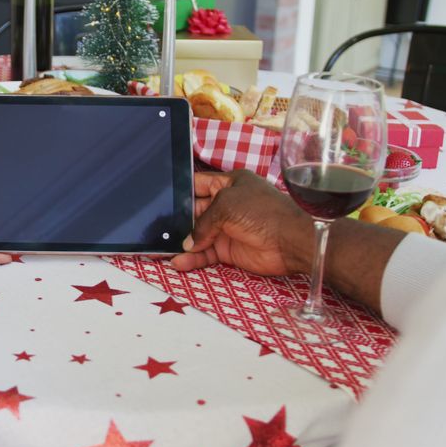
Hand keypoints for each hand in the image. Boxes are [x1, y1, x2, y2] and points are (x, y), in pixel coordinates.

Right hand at [170, 170, 311, 273]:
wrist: (290, 241)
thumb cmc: (262, 213)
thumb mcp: (227, 205)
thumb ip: (202, 222)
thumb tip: (188, 241)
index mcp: (229, 183)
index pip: (198, 184)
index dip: (180, 190)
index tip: (160, 198)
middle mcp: (226, 205)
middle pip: (194, 211)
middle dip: (175, 220)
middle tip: (155, 228)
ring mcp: (227, 228)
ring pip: (196, 235)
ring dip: (181, 242)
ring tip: (160, 250)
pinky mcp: (228, 250)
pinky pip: (204, 254)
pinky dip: (192, 259)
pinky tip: (179, 262)